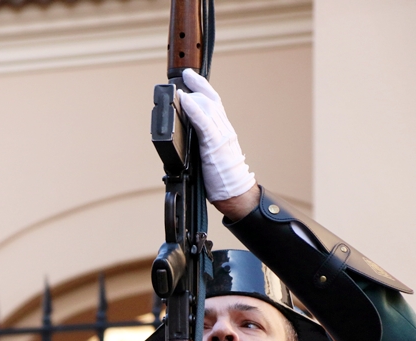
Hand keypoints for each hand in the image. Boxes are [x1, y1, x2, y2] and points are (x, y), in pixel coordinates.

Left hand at [178, 69, 255, 201]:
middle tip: (184, 74)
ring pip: (208, 108)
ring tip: (180, 86)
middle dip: (197, 85)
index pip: (214, 103)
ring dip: (192, 95)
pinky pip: (204, 123)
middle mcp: (224, 129)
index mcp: (223, 131)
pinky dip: (194, 110)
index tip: (190, 76)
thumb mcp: (211, 155)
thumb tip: (185, 136)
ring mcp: (221, 135)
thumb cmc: (222, 178)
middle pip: (211, 100)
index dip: (203, 87)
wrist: (235, 192)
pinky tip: (185, 101)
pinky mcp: (215, 144)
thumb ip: (202, 142)